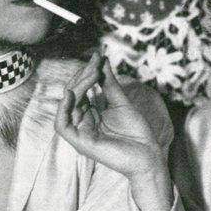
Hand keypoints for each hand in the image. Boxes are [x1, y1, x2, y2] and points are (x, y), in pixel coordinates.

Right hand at [55, 55, 173, 210]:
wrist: (147, 154)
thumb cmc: (136, 132)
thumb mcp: (121, 102)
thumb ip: (108, 83)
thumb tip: (102, 59)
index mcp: (90, 113)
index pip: (81, 89)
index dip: (87, 72)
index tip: (98, 57)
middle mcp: (82, 122)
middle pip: (73, 94)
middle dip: (83, 76)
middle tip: (95, 63)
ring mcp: (80, 133)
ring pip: (68, 105)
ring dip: (77, 87)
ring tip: (91, 75)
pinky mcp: (80, 143)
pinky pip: (62, 125)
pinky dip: (63, 109)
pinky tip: (72, 94)